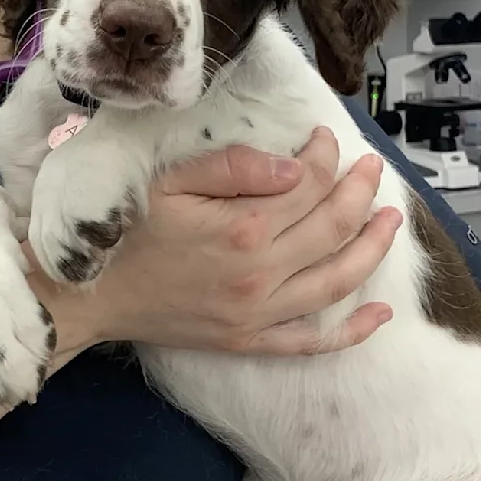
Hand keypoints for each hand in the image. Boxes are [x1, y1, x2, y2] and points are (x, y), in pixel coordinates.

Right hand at [34, 127, 400, 356]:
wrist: (89, 296)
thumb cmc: (125, 231)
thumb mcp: (168, 182)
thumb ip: (233, 168)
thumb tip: (294, 167)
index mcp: (242, 229)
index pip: (306, 186)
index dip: (324, 157)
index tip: (325, 138)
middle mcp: (261, 275)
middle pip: (333, 228)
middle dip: (359, 191)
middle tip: (370, 167)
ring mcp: (259, 315)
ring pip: (337, 280)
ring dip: (372, 247)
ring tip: (391, 219)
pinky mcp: (250, 341)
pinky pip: (312, 341)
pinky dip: (351, 330)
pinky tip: (379, 314)